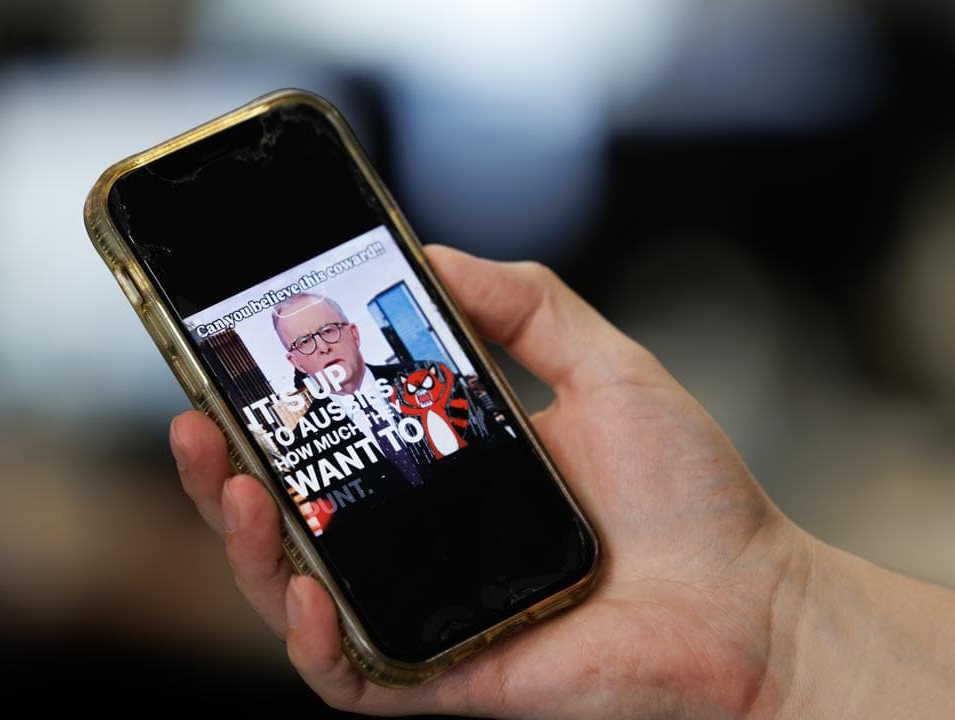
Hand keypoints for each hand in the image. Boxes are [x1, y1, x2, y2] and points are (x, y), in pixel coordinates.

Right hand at [170, 245, 802, 717]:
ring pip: (300, 596)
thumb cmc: (693, 497)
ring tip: (231, 486)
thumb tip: (436, 254)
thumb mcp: (608, 367)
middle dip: (228, 474)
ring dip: (246, 548)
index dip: (275, 409)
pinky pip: (353, 677)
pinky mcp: (452, 674)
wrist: (755, 602)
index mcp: (453, 474)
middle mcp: (428, 545)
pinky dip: (313, 641)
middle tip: (199, 420)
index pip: (338, 442)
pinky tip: (304, 586)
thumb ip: (530, 305)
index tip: (232, 360)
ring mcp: (434, 612)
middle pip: (296, 518)